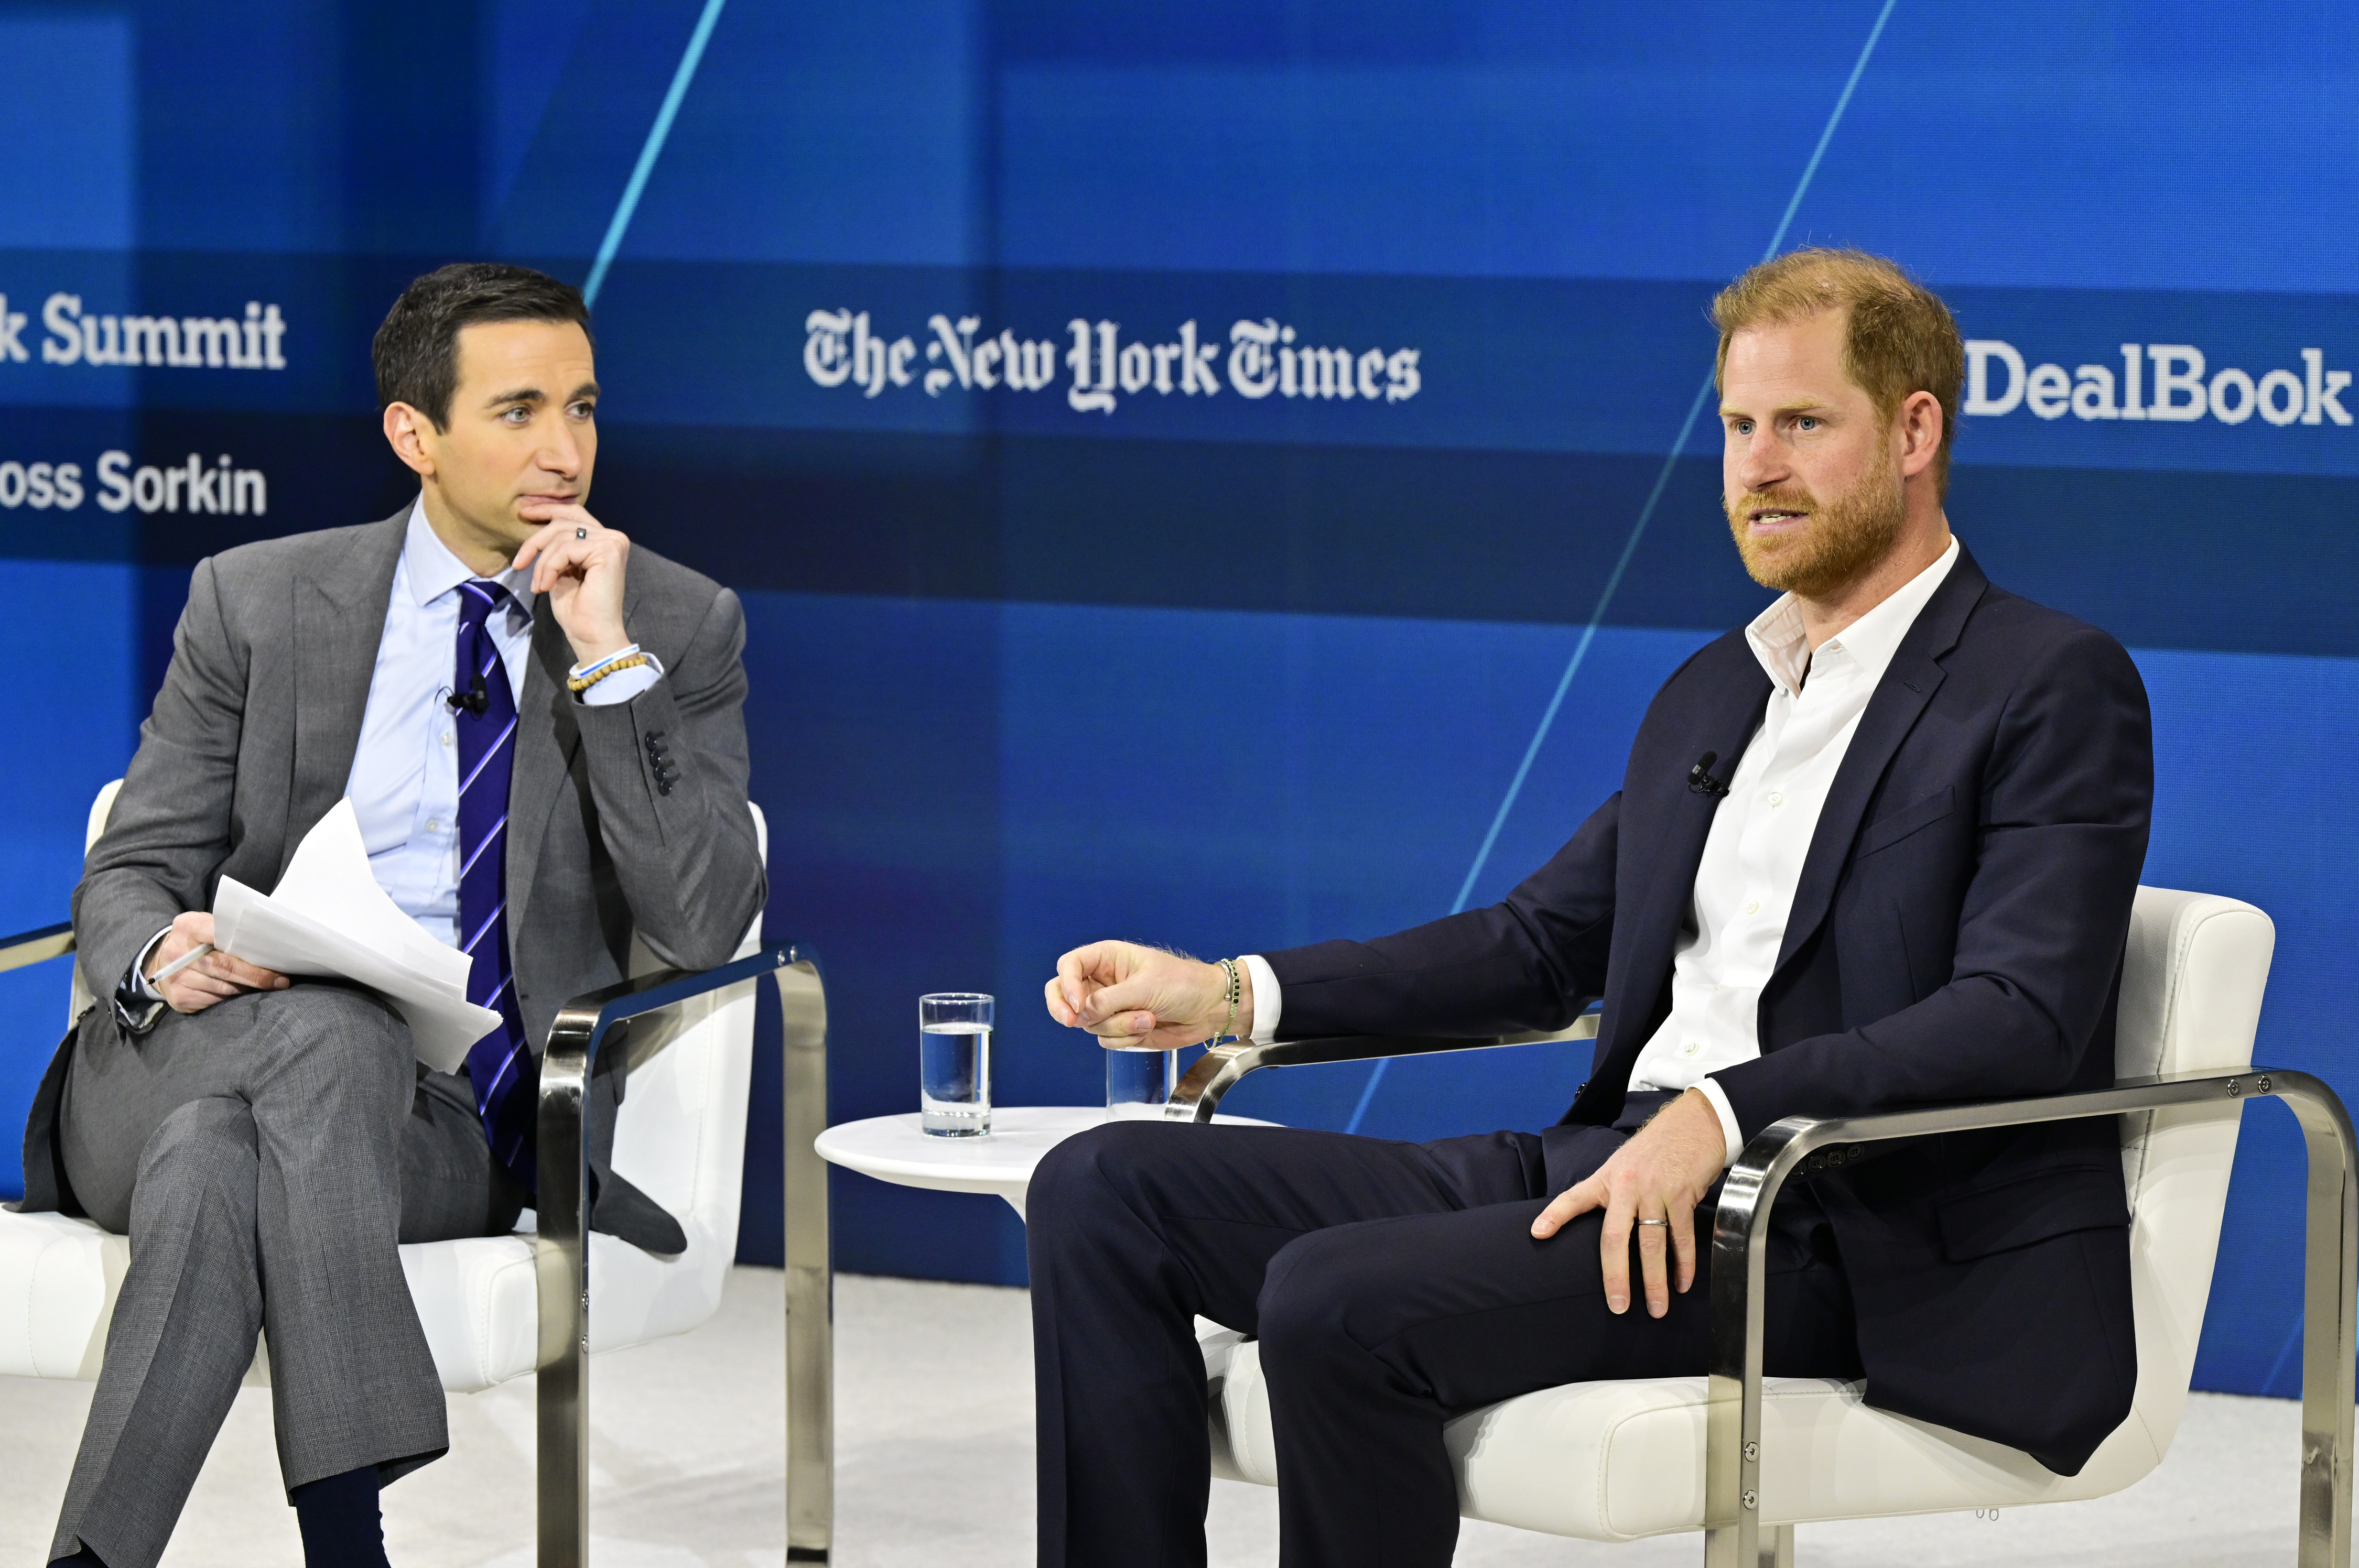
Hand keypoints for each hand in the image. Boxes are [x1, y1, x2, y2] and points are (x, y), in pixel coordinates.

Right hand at [145, 911, 288, 1014]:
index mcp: (188, 927)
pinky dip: (231, 998)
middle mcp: (177, 952)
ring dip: (247, 988)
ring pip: (222, 987)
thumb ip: (229, 932)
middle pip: (224, 966)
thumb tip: (268, 947)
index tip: (273, 957)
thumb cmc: (196, 941)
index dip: (248, 946)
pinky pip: (214, 1000)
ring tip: (266, 986)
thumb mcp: (206, 927)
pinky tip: (241, 994)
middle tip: (279, 980)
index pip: (219, 932)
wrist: (161, 960)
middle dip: (255, 975)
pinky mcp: (178, 998)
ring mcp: (175, 977)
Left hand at [511, 502, 631, 665]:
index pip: (574, 513)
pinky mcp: (608, 551)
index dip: (548, 510)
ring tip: (538, 586)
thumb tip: (537, 525)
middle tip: (518, 562)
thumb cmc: (577, 610)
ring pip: (561, 535)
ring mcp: (613, 543)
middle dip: (536, 539)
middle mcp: (613, 538)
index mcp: (604, 541)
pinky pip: (565, 549)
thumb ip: (557, 548)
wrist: (592, 635)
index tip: (524, 513)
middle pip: (564, 521)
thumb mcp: (561, 571)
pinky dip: (549, 568)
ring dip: (541, 562)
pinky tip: (546, 587)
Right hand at [1045, 941, 1252, 1050]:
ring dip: (1117, 1026)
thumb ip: (1109, 1000)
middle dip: (1065, 1010)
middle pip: (1063, 995)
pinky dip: (1126, 1038)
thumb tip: (1080, 1014)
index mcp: (1107, 958)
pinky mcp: (1120, 1029)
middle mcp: (1103, 982)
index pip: (1069, 966)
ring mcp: (1109, 1007)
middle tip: (1072, 1021)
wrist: (1209, 1008)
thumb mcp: (1145, 987)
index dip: (1066, 985)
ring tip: (1147, 1017)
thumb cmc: (1184, 984)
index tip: (1077, 1005)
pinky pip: (1106, 1040)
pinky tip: (1148, 1027)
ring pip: (1089, 1023)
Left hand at [1530, 1087, 1728, 1316]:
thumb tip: (1605, 1226)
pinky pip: (1682, 1237)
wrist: (1694, 1121)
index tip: (1537, 1234)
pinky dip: (1683, 1264)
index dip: (1555, 1215)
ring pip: (1652, 1244)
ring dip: (1655, 1281)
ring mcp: (1655, 1191)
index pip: (1574, 1197)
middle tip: (1617, 1305)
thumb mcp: (1624, 1162)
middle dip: (1616, 1276)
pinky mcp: (1683, 1195)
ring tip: (1656, 1308)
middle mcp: (1627, 1185)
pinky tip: (1681, 1283)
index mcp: (1607, 1178)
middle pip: (1615, 1237)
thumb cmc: (1657, 1146)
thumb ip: (1611, 1191)